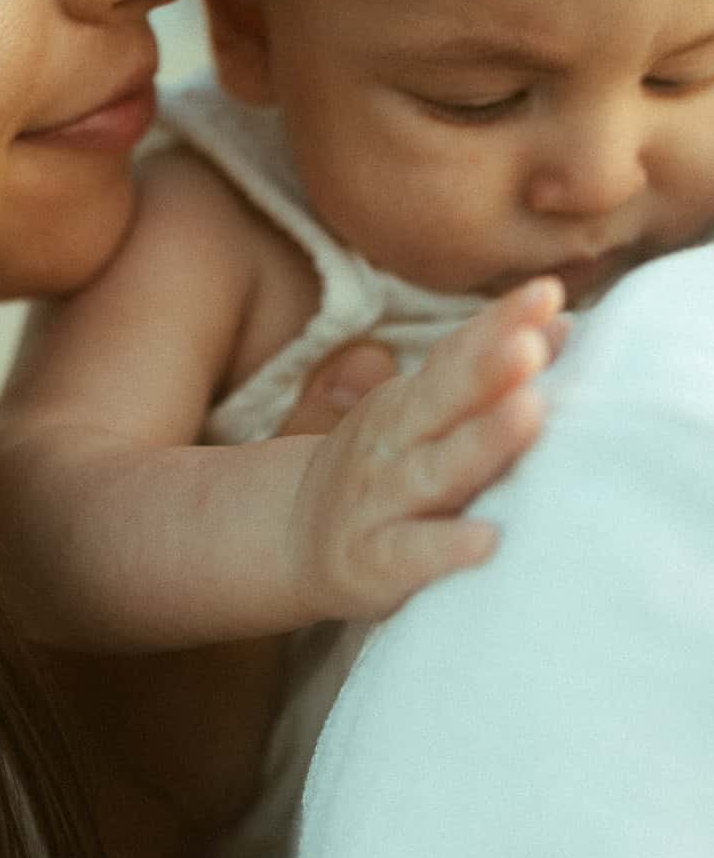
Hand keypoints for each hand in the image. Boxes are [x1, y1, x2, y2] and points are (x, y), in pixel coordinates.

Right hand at [288, 277, 566, 621]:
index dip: (497, 324)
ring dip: (481, 442)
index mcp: (411, 402)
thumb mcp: (426, 416)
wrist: (294, 536)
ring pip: (433, 471)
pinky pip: (410, 555)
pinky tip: (488, 540)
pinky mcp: (372, 563)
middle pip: (441, 401)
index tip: (546, 294)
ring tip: (529, 414)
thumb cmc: (387, 471)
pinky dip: (445, 547)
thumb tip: (563, 324)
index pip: (455, 354)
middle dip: (487, 370)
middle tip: (531, 346)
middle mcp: (392, 442)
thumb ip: (487, 376)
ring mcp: (379, 501)